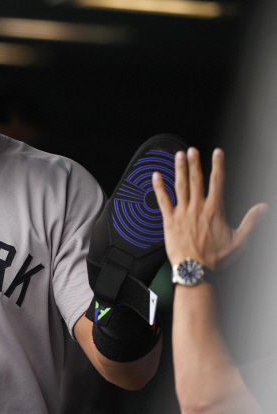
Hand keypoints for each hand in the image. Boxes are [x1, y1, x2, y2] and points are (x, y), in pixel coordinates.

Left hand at [152, 147, 266, 269]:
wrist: (195, 269)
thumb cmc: (216, 258)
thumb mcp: (240, 240)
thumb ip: (251, 221)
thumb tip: (263, 207)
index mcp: (215, 210)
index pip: (218, 181)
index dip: (218, 165)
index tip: (217, 152)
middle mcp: (198, 207)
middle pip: (196, 179)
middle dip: (195, 163)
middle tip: (192, 150)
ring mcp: (182, 212)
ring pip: (180, 185)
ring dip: (179, 169)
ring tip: (178, 155)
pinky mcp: (169, 219)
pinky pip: (162, 199)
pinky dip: (158, 186)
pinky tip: (156, 175)